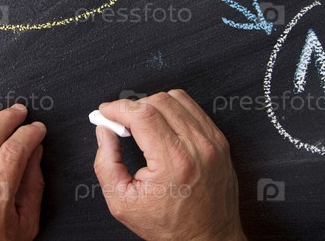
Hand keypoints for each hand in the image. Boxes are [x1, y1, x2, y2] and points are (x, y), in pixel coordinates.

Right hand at [93, 90, 244, 240]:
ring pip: (177, 98)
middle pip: (158, 101)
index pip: (142, 114)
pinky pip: (193, 108)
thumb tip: (104, 132)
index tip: (106, 112)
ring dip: (153, 104)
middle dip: (132, 106)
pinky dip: (173, 109)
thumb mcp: (123, 203)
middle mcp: (196, 147)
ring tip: (142, 124)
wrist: (208, 239)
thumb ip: (106, 164)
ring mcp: (212, 142)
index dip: (117, 108)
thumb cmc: (171, 226)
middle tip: (121, 122)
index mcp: (173, 162)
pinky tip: (163, 125)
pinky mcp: (220, 141)